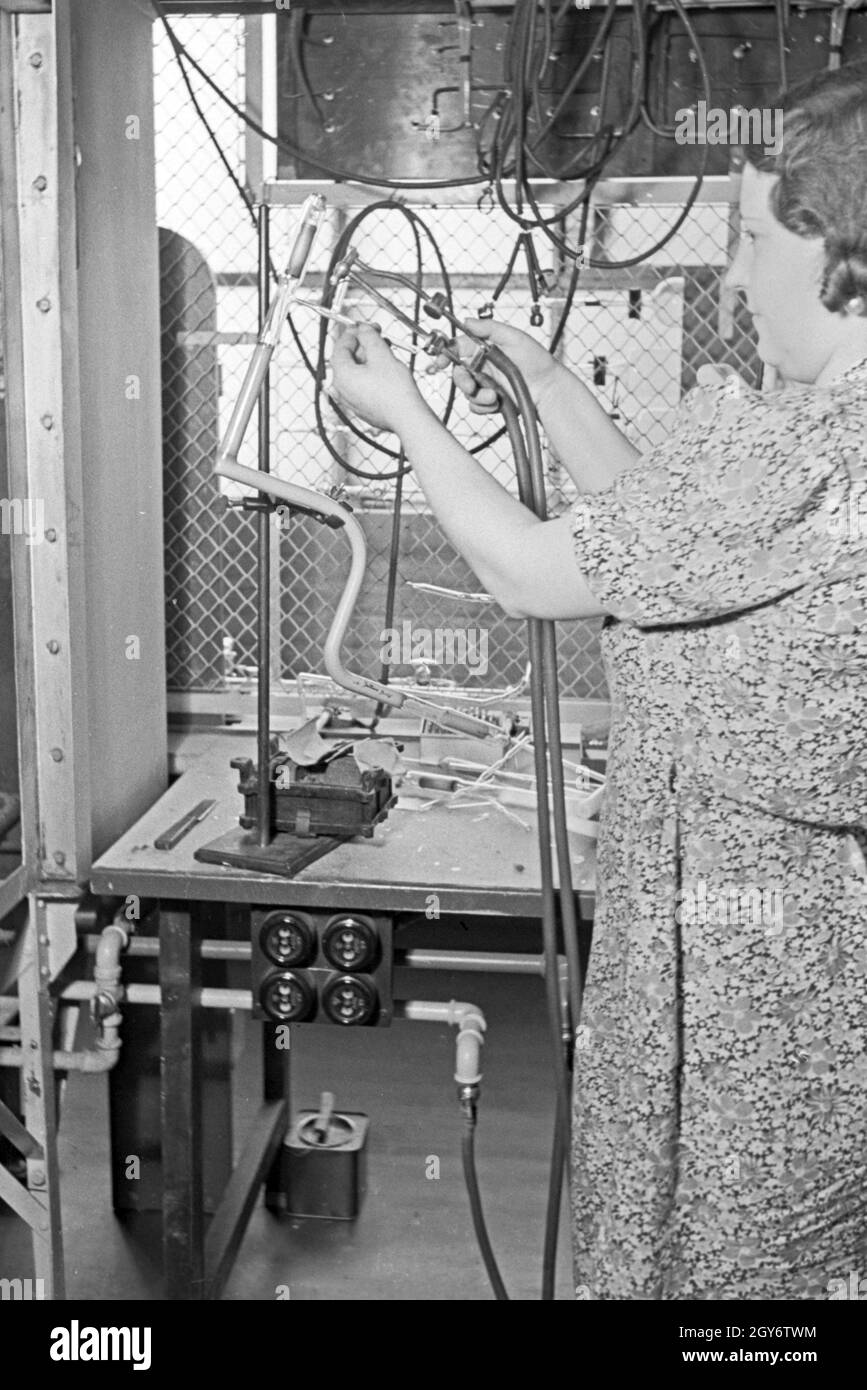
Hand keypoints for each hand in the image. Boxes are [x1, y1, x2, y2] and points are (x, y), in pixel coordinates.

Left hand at [330, 325, 425, 433]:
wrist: (407, 417)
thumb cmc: (395, 392)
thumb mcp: (381, 354)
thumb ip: (369, 337)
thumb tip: (363, 329)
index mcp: (342, 375)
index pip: (340, 346)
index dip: (353, 332)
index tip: (364, 326)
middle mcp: (342, 390)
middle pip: (348, 359)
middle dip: (363, 346)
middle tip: (377, 337)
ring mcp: (352, 400)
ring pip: (356, 372)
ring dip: (369, 359)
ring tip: (385, 352)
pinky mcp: (363, 407)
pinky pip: (363, 385)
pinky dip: (372, 374)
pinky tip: (386, 370)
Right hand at [428, 318, 559, 413]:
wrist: (548, 388)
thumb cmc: (536, 361)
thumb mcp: (514, 337)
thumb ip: (489, 328)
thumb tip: (466, 321)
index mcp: (484, 349)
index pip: (458, 349)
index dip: (444, 355)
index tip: (438, 363)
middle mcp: (483, 366)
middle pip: (459, 374)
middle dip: (462, 381)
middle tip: (471, 385)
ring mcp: (486, 385)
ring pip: (467, 392)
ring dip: (478, 396)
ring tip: (495, 397)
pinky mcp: (491, 402)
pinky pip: (476, 407)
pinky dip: (484, 407)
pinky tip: (498, 403)